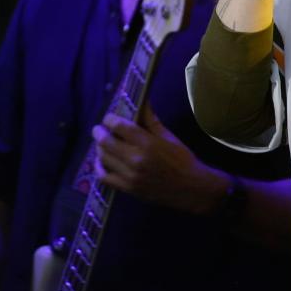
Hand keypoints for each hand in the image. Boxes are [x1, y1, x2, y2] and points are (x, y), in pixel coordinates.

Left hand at [93, 104, 228, 212]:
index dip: (109, 119)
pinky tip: (101, 162)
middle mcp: (136, 158)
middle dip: (99, 132)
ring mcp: (130, 175)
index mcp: (148, 143)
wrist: (191, 188)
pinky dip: (99, 168)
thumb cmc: (182, 159)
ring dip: (99, 148)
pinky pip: (104, 177)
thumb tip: (142, 102)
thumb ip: (151, 120)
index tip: (109, 118)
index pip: (119, 126)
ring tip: (102, 144)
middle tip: (99, 129)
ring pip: (103, 158)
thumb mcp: (169, 137)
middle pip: (106, 141)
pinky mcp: (128, 188)